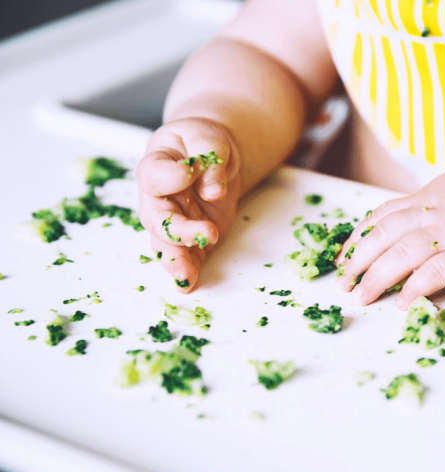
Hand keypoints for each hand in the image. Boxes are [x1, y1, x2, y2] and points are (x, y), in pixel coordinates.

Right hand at [137, 118, 241, 292]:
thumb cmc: (202, 141)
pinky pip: (186, 255)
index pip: (154, 175)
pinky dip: (188, 270)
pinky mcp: (192, 236)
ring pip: (165, 244)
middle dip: (178, 231)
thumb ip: (209, 157)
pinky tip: (190, 283)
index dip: (170, 177)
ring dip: (176, 261)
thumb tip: (212, 188)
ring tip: (186, 276)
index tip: (189, 173)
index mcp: (156, 166)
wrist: (211, 155)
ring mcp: (173, 219)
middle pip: (156, 218)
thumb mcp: (208, 136)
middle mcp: (158, 197)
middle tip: (206, 233)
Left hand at [335, 164, 444, 308]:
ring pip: (403, 254)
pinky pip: (437, 272)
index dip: (356, 241)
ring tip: (363, 297)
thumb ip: (422, 206)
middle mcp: (431, 216)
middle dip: (358, 262)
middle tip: (344, 285)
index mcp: (423, 200)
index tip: (342, 261)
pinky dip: (416, 287)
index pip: (379, 219)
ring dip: (378, 277)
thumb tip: (394, 224)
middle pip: (383, 237)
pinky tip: (403, 303)